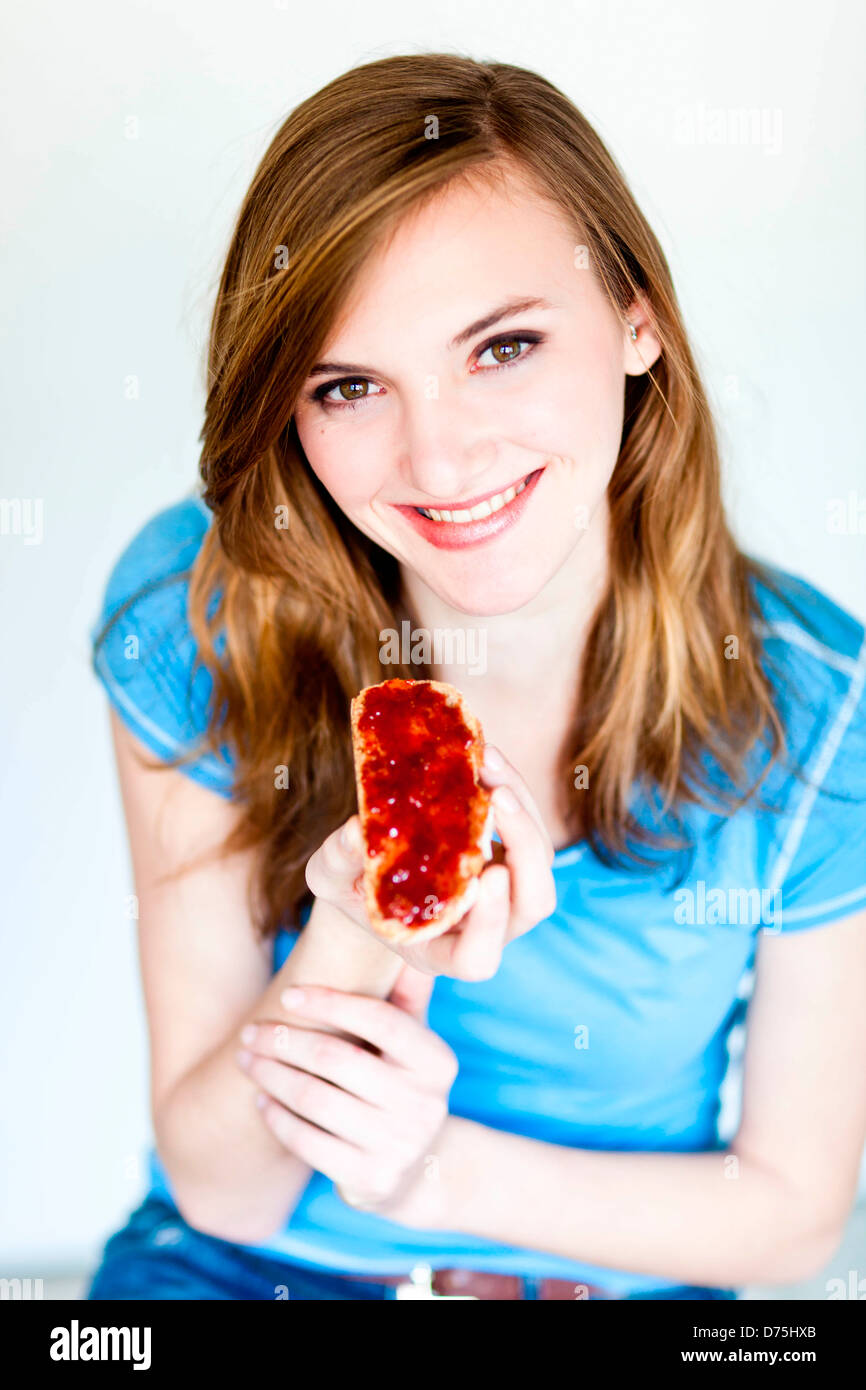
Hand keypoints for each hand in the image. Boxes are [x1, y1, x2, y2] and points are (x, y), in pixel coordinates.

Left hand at [234, 968, 458, 1223]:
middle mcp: (424, 1102)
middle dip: (285, 1041)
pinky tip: (261, 1098)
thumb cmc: (402, 1084)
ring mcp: (399, 1144)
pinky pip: (309, 1142)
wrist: (418, 1168)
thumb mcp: (414, 1044)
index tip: (288, 994)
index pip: (380, 1019)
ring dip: (272, 1075)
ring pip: (315, 1099)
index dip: (330, 1003)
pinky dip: (278, 1117)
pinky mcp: (371, 1178)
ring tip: (246, 1059)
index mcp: (437, 1061)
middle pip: (336, 1058)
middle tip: (250, 1031)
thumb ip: (408, 994)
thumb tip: (403, 932)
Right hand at [305, 743, 556, 980]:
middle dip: (524, 848)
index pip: (478, 958)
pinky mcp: (510, 851)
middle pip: (532, 904)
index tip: (488, 876)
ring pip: (539, 860)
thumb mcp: (330, 877)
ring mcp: (504, 891)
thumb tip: (359, 830)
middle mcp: (484, 927)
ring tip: (486, 762)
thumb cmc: (349, 886)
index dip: (490, 921)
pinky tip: (484, 756)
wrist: (372, 870)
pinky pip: (529, 823)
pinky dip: (512, 786)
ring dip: (522, 808)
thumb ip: (339, 860)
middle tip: (497, 798)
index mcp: (441, 950)